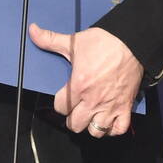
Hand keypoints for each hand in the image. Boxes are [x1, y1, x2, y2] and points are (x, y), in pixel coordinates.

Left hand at [29, 22, 142, 137]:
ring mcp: (110, 106)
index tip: (63, 98)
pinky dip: (113, 129)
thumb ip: (50, 39)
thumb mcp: (73, 41)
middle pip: (75, 125)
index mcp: (78, 86)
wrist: (131, 42)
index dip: (59, 103)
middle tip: (75, 110)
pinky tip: (109, 121)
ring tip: (90, 116)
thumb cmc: (103, 42)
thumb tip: (32, 30)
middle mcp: (93, 100)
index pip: (60, 108)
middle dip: (72, 118)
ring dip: (91, 125)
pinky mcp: (126, 107)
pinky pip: (118, 129)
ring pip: (96, 131)